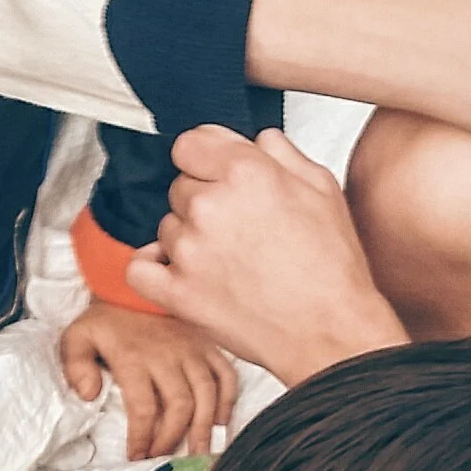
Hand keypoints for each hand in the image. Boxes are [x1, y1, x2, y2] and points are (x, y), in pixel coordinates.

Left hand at [60, 300, 236, 458]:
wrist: (129, 285)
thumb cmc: (103, 320)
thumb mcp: (77, 337)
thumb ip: (76, 365)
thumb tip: (88, 395)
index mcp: (135, 357)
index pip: (144, 407)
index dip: (143, 437)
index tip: (137, 457)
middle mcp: (168, 354)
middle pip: (180, 404)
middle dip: (173, 438)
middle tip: (164, 459)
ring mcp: (191, 348)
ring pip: (207, 392)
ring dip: (204, 426)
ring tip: (199, 453)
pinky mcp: (206, 343)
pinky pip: (225, 373)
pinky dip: (227, 398)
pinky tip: (221, 421)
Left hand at [128, 126, 409, 385]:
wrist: (326, 330)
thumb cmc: (330, 268)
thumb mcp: (322, 190)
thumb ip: (284, 156)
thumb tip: (260, 140)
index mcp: (245, 172)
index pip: (190, 143)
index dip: (204, 158)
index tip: (212, 171)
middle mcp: (211, 206)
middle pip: (180, 187)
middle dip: (204, 201)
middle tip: (237, 228)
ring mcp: (189, 250)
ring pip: (167, 227)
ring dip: (187, 238)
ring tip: (227, 259)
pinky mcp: (175, 292)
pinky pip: (140, 268)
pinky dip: (153, 268)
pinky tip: (178, 271)